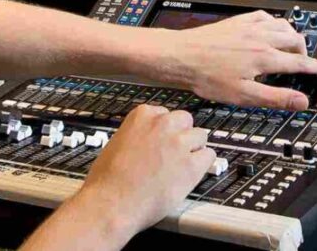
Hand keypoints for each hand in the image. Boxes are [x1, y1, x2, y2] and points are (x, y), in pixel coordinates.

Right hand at [59, 106, 212, 244]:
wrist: (111, 204)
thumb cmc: (107, 181)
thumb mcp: (117, 143)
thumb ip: (137, 135)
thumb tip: (147, 141)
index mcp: (142, 116)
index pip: (164, 113)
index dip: (164, 130)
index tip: (162, 140)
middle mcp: (163, 125)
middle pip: (185, 120)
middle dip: (181, 134)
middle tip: (174, 152)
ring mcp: (179, 144)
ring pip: (201, 136)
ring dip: (194, 149)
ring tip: (182, 165)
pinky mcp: (191, 166)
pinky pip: (209, 156)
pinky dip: (203, 165)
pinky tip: (191, 174)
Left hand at [155, 11, 316, 108]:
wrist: (181, 56)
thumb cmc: (206, 76)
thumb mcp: (244, 95)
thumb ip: (276, 98)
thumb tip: (301, 102)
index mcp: (264, 57)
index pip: (299, 63)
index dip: (316, 67)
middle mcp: (260, 38)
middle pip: (295, 39)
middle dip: (304, 51)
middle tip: (305, 62)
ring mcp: (248, 27)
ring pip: (282, 24)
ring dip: (292, 35)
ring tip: (291, 46)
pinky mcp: (237, 22)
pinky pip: (264, 16)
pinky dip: (273, 22)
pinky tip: (269, 29)